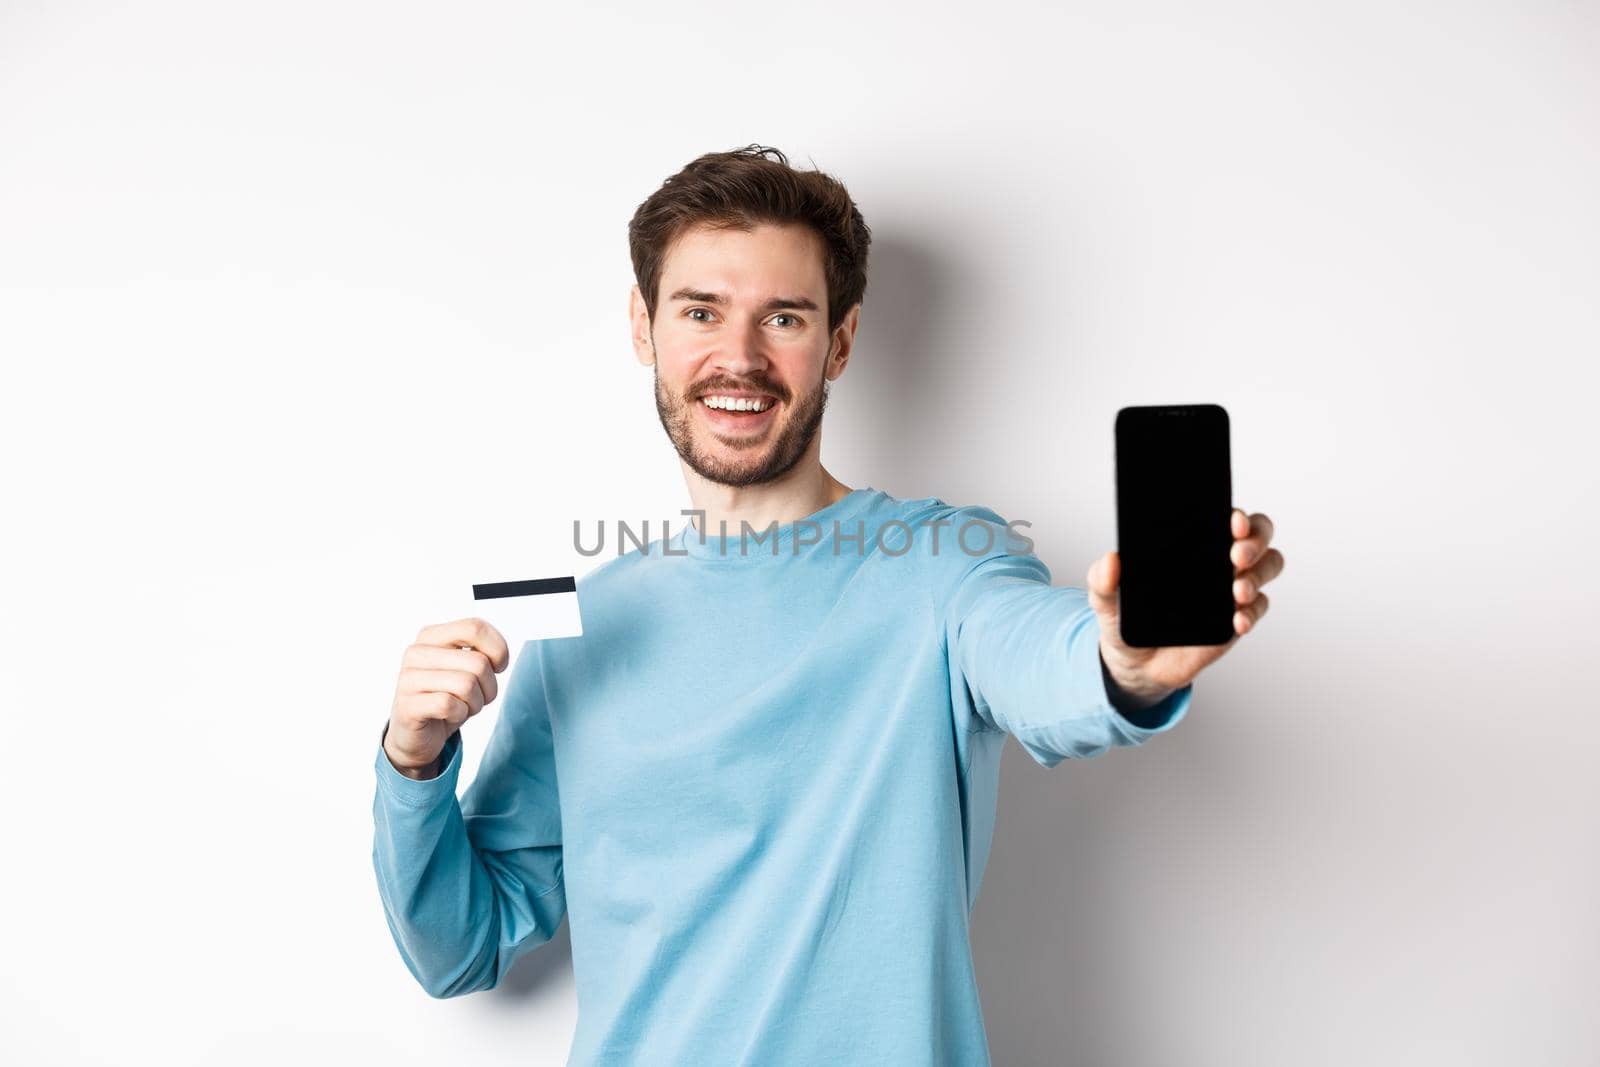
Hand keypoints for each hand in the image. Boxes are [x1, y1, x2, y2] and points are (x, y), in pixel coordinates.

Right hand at [384, 617, 510, 778]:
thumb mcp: (466, 670)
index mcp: (431, 636)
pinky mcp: (407, 706)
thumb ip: (481, 653)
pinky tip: (448, 717)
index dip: (498, 650)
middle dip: (489, 687)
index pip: (475, 627)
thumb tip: (498, 657)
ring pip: (467, 685)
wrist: (416, 735)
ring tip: (462, 707)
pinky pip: (450, 705)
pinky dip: (459, 715)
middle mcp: (416, 652)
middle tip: (476, 697)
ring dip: (475, 703)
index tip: (498, 667)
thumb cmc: (447, 697)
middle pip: (478, 662)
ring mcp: (408, 679)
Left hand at [1087, 508, 1282, 704]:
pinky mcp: (1236, 620)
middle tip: (1235, 556)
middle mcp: (1218, 560)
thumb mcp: (1106, 598)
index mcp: (1191, 543)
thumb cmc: (1126, 618)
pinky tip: (1237, 621)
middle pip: (1258, 534)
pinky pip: (1259, 608)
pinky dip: (1252, 613)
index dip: (1236, 515)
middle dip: (1255, 540)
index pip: (1224, 516)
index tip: (1230, 522)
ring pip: (1268, 565)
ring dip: (1259, 575)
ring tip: (1237, 591)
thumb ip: (1102, 579)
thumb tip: (1111, 560)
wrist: (1135, 663)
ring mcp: (1231, 589)